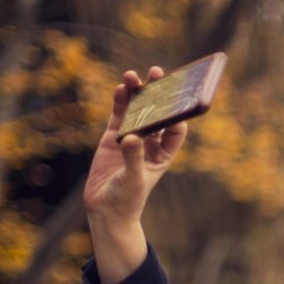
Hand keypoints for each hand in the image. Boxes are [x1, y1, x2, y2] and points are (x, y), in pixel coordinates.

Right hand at [83, 68, 186, 281]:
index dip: (177, 113)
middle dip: (157, 94)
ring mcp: (131, 139)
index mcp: (164, 154)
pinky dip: (119, 103)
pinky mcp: (113, 139)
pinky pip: (118, 116)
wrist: (106, 210)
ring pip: (136, 111)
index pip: (175, 130)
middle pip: (156, 114)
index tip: (175, 98)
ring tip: (132, 76)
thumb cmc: (127, 200)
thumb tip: (132, 138)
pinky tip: (120, 88)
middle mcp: (150, 144)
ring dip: (136, 94)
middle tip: (157, 73)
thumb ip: (133, 159)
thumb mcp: (134, 180)